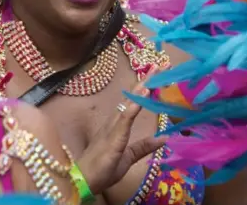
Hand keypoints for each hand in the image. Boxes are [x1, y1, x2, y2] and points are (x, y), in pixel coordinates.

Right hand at [77, 68, 166, 194]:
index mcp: (119, 124)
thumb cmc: (103, 168)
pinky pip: (125, 120)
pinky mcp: (113, 137)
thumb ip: (144, 146)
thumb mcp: (129, 157)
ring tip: (153, 74)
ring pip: (129, 103)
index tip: (158, 73)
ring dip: (142, 88)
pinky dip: (134, 106)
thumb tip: (164, 138)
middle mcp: (115, 121)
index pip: (135, 102)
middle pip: (133, 97)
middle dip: (147, 81)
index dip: (146, 88)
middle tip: (160, 65)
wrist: (83, 181)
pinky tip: (143, 95)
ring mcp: (113, 127)